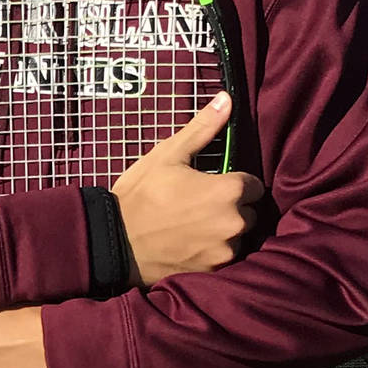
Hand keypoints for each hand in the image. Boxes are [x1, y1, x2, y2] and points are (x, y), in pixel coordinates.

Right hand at [113, 95, 262, 281]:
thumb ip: (203, 128)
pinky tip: (189, 244)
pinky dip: (212, 251)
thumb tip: (227, 98)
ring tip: (193, 227)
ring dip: (223, 231)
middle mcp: (235, 222)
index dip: (234, 183)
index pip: (253, 185)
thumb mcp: (167, 155)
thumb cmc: (140, 195)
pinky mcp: (213, 270)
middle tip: (199, 206)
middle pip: (248, 212)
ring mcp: (225, 250)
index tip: (213, 185)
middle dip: (231, 208)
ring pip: (237, 236)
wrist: (114, 242)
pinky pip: (223, 257)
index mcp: (228, 191)